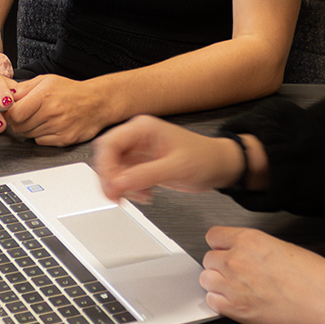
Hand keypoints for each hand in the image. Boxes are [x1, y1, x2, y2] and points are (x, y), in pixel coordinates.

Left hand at [3, 73, 123, 146]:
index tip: (9, 111)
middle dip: (18, 121)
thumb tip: (7, 96)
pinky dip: (41, 135)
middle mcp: (51, 112)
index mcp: (44, 95)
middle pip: (19, 126)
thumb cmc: (71, 90)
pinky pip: (41, 141)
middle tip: (25, 114)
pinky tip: (49, 125)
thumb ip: (25, 88)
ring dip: (29, 128)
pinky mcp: (64, 139)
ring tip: (40, 117)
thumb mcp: (47, 80)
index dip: (8, 113)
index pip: (14, 113)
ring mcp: (58, 127)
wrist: (97, 102)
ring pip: (29, 134)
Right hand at [94, 116, 243, 201]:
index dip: (106, 167)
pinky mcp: (142, 164)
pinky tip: (145, 194)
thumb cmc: (204, 158)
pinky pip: (124, 176)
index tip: (111, 187)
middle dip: (110, 178)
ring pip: (114, 168)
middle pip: (107, 155)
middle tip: (117, 196)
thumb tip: (117, 183)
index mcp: (142, 128)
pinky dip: (130, 188)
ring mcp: (139, 151)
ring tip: (139, 195)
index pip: (110, 143)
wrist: (219, 166)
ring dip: (120, 185)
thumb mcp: (175, 168)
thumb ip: (145, 175)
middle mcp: (137, 137)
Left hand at [201, 225, 324, 323]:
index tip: (225, 252)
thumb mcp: (280, 246)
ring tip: (235, 289)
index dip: (221, 246)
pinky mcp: (237, 309)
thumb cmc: (313, 276)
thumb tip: (245, 253)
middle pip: (208, 259)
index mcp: (248, 239)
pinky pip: (212, 302)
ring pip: (206, 280)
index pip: (213, 236)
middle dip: (220, 266)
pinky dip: (220, 302)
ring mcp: (234, 285)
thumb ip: (254, 248)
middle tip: (235, 274)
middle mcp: (236, 260)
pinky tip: (234, 302)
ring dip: (217, 284)